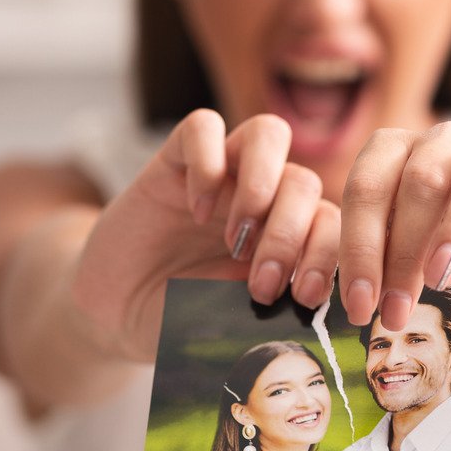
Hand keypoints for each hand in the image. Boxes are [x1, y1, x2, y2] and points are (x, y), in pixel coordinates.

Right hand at [71, 110, 339, 361]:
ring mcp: (221, 174)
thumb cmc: (182, 319)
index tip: (306, 296)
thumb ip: (273, 312)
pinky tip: (195, 210)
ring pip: (268, 135)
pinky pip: (203, 127)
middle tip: (262, 283)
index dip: (328, 255)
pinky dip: (207, 161)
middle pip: (304, 182)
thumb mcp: (233, 323)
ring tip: (236, 237)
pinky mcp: (175, 161)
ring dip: (261, 185)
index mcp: (289, 236)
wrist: (118, 311)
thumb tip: (313, 312)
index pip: (332, 223)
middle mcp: (262, 198)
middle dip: (290, 235)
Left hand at [337, 122, 450, 329]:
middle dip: (401, 253)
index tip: (359, 305)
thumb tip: (345, 306)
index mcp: (391, 153)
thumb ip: (373, 265)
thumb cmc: (430, 251)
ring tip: (442, 277)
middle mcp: (439, 141)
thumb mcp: (394, 255)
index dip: (359, 248)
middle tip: (395, 310)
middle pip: (420, 182)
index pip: (366, 189)